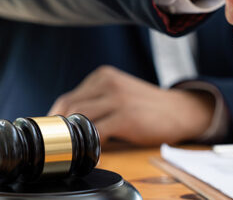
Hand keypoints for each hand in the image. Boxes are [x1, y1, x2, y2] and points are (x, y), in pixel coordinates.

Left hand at [48, 66, 213, 145]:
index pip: (68, 98)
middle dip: (58, 129)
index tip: (51, 136)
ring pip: (79, 118)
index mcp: (102, 76)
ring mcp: (117, 99)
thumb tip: (67, 126)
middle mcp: (107, 83)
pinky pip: (97, 134)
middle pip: (68, 106)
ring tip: (70, 152)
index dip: (55, 119)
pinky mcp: (126, 116)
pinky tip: (91, 156)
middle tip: (56, 147)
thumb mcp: (118, 95)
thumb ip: (96, 103)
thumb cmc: (146, 107)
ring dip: (71, 138)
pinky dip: (90, 147)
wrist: (181, 111)